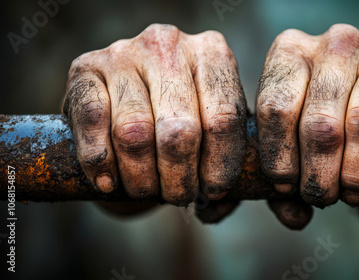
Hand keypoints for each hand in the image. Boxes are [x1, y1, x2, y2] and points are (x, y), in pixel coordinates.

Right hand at [63, 24, 246, 207]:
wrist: (132, 100)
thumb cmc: (183, 120)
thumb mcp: (213, 131)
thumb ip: (227, 164)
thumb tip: (219, 204)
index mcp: (213, 53)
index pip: (224, 119)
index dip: (220, 167)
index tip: (214, 191)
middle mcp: (169, 45)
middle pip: (179, 131)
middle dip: (180, 179)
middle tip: (178, 196)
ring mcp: (124, 52)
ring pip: (134, 133)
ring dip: (141, 178)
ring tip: (147, 190)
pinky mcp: (84, 67)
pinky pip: (92, 122)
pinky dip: (100, 162)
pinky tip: (109, 182)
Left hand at [257, 24, 358, 217]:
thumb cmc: (329, 130)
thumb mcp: (297, 146)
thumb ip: (287, 180)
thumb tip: (293, 217)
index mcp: (290, 52)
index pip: (275, 108)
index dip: (279, 157)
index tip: (286, 188)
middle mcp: (333, 43)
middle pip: (320, 121)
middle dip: (319, 173)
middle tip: (323, 198)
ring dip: (358, 169)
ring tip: (354, 194)